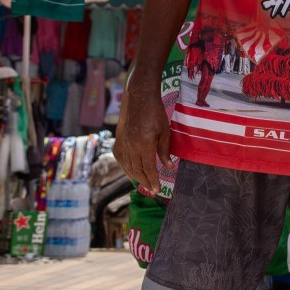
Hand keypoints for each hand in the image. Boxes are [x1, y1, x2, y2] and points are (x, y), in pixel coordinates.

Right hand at [116, 76, 171, 195]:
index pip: (149, 168)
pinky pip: (122, 159)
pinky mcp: (120, 141)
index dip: (153, 180)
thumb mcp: (165, 132)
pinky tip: (131, 172)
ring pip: (129, 166)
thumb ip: (165, 151)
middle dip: (145, 182)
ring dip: (136, 177)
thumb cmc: (156, 114)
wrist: (139, 100)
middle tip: (152, 190)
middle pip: (137, 170)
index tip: (157, 189)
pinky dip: (127, 168)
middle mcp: (132, 147)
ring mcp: (124, 144)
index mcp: (144, 146)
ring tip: (144, 184)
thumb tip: (169, 167)